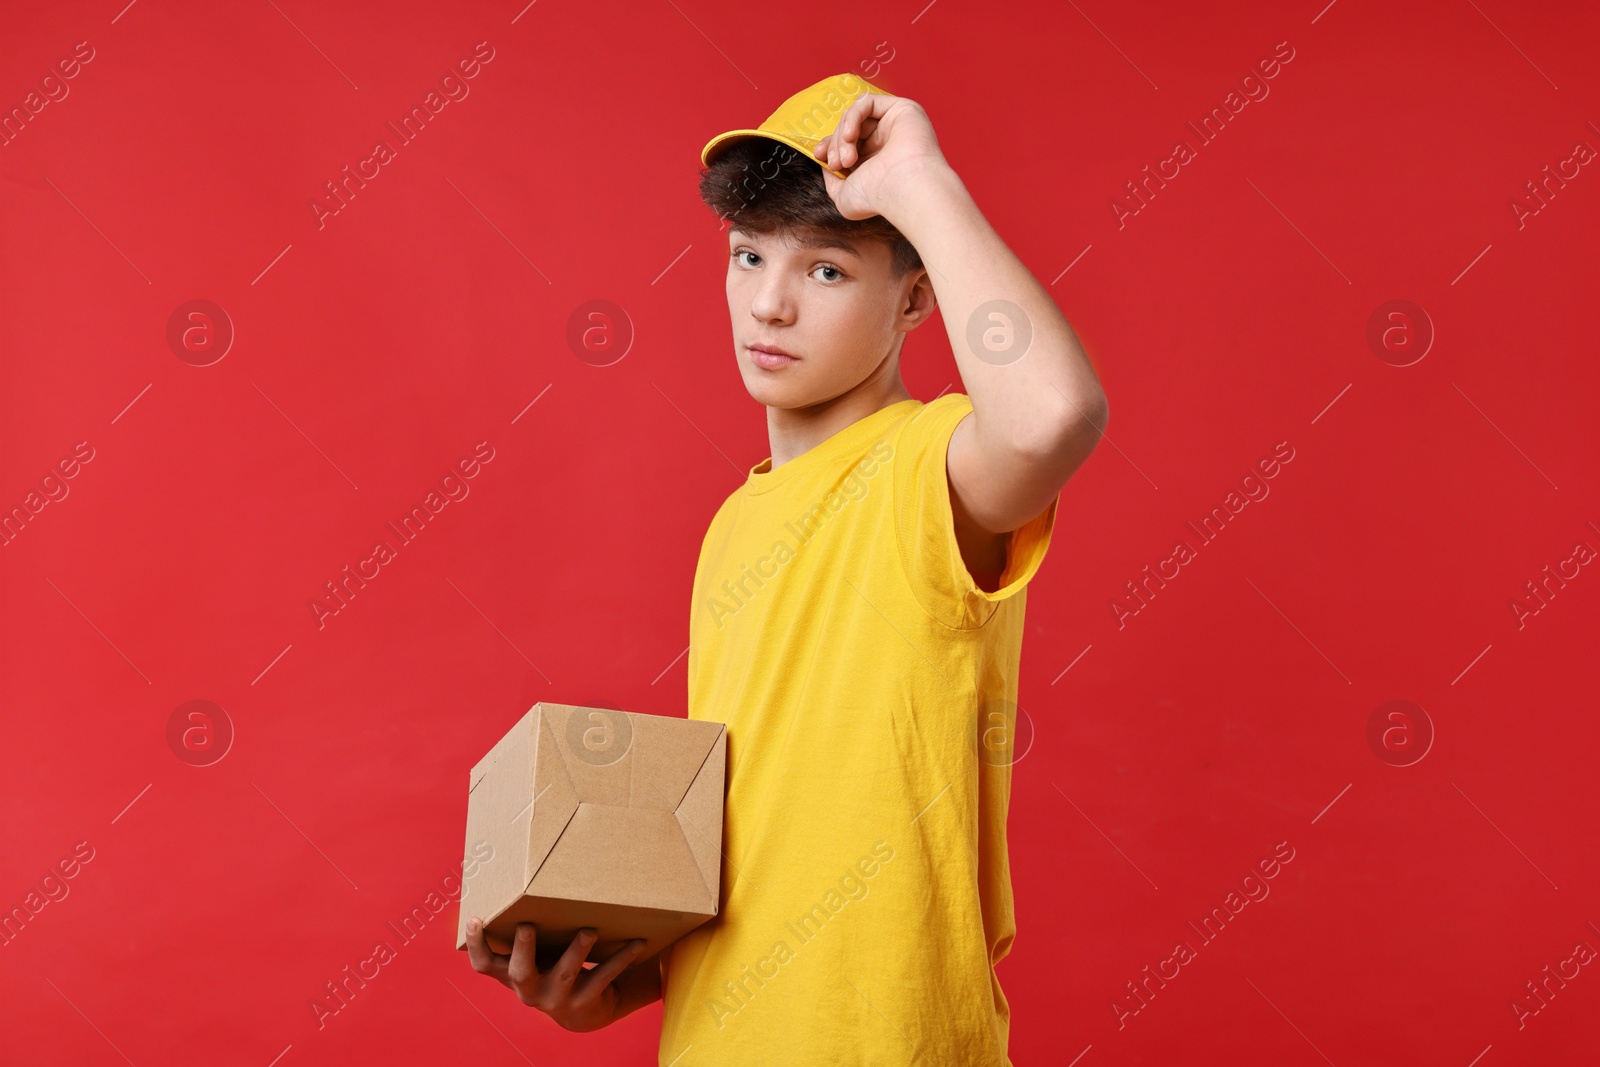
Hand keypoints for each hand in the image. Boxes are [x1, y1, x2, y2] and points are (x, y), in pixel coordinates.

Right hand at [465, 917, 656, 1032]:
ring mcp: (556, 1000)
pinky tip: (636, 942)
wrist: (585, 1012)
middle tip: (527, 925)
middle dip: (522, 948)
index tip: (473, 918)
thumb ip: (526, 930)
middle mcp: (529, 991)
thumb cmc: (554, 968)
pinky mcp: (585, 1002)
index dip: (476, 944)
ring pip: (564, 974)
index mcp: (512, 975)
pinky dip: (620, 958)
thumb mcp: (537, 955)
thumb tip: (525, 875)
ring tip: (589, 930)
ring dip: (576, 952)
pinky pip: (602, 977)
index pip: (484, 965)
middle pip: (518, 973)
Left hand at [812, 90, 951, 220]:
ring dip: (842, 135)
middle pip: (848, 128)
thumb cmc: (878, 199)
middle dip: (834, 144)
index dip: (828, 145)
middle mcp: (885, 142)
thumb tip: (825, 163)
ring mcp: (894, 125)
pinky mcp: (901, 109)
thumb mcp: (843, 195)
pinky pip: (866, 102)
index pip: (846, 142)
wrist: (902, 191)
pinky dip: (852, 117)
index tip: (819, 155)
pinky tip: (850, 136)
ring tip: (846, 158)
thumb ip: (831, 180)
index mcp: (874, 160)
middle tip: (837, 164)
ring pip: (855, 116)